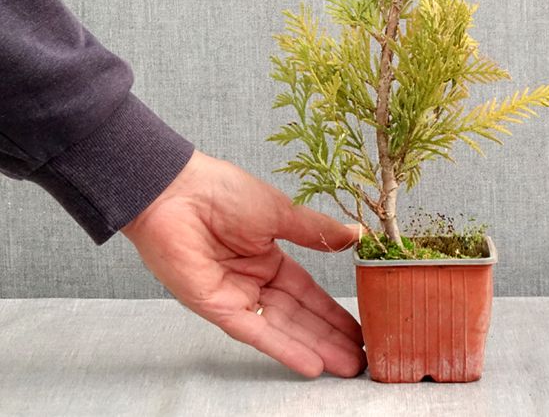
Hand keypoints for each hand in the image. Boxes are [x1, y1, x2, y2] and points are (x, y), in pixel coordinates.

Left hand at [121, 150, 365, 378]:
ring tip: (346, 365)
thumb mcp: (282, 211)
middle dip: (330, 337)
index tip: (360, 326)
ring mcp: (236, 297)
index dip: (333, 310)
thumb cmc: (224, 192)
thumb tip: (355, 235)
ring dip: (315, 348)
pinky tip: (310, 363)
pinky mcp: (216, 308)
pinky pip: (255, 332)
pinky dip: (283, 348)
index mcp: (269, 257)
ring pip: (283, 328)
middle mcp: (254, 281)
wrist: (178, 192)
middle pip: (300, 316)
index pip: (308, 292)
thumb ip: (317, 232)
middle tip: (362, 357)